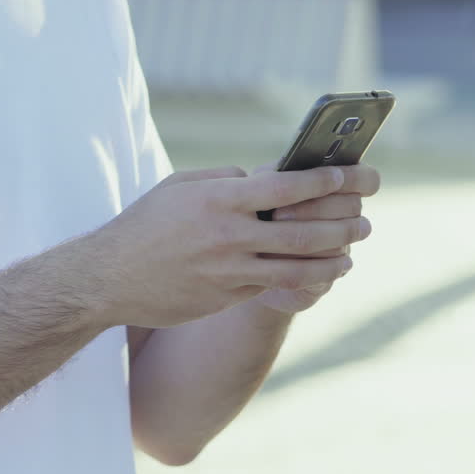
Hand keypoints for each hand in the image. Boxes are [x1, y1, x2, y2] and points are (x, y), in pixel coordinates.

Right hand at [89, 166, 370, 327]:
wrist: (108, 279)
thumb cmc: (146, 225)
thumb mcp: (179, 187)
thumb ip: (224, 180)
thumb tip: (262, 179)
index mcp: (220, 199)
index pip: (285, 187)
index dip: (323, 181)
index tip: (347, 175)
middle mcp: (229, 236)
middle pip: (303, 233)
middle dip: (342, 228)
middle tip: (365, 224)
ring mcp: (229, 271)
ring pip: (296, 269)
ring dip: (331, 263)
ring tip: (350, 257)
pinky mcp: (226, 298)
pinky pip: (271, 287)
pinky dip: (299, 281)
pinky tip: (316, 276)